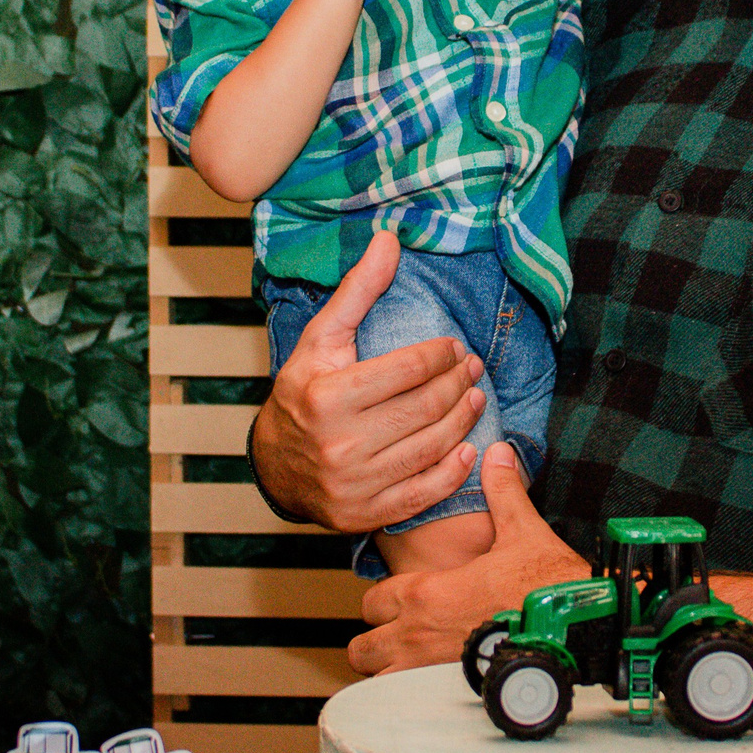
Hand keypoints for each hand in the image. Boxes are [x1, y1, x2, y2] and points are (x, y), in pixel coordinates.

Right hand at [249, 232, 489, 531]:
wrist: (277, 465)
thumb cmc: (303, 392)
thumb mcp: (321, 338)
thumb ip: (357, 290)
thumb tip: (389, 238)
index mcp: (326, 396)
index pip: (406, 369)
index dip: (439, 354)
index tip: (453, 346)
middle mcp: (339, 443)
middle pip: (424, 408)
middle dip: (457, 384)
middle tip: (472, 368)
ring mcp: (354, 484)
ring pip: (430, 447)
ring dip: (463, 420)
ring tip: (475, 397)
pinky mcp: (366, 514)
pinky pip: (423, 493)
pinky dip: (452, 471)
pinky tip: (467, 448)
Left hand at [349, 443, 588, 674]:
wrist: (577, 629)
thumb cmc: (548, 586)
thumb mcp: (522, 531)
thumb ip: (502, 492)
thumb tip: (498, 454)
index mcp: (425, 593)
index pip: (371, 601)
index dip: (383, 602)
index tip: (401, 602)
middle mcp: (417, 635)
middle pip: (363, 647)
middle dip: (376, 641)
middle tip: (400, 635)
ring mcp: (428, 672)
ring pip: (378, 680)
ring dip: (388, 671)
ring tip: (410, 663)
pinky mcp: (448, 697)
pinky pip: (405, 704)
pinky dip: (409, 697)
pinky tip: (432, 687)